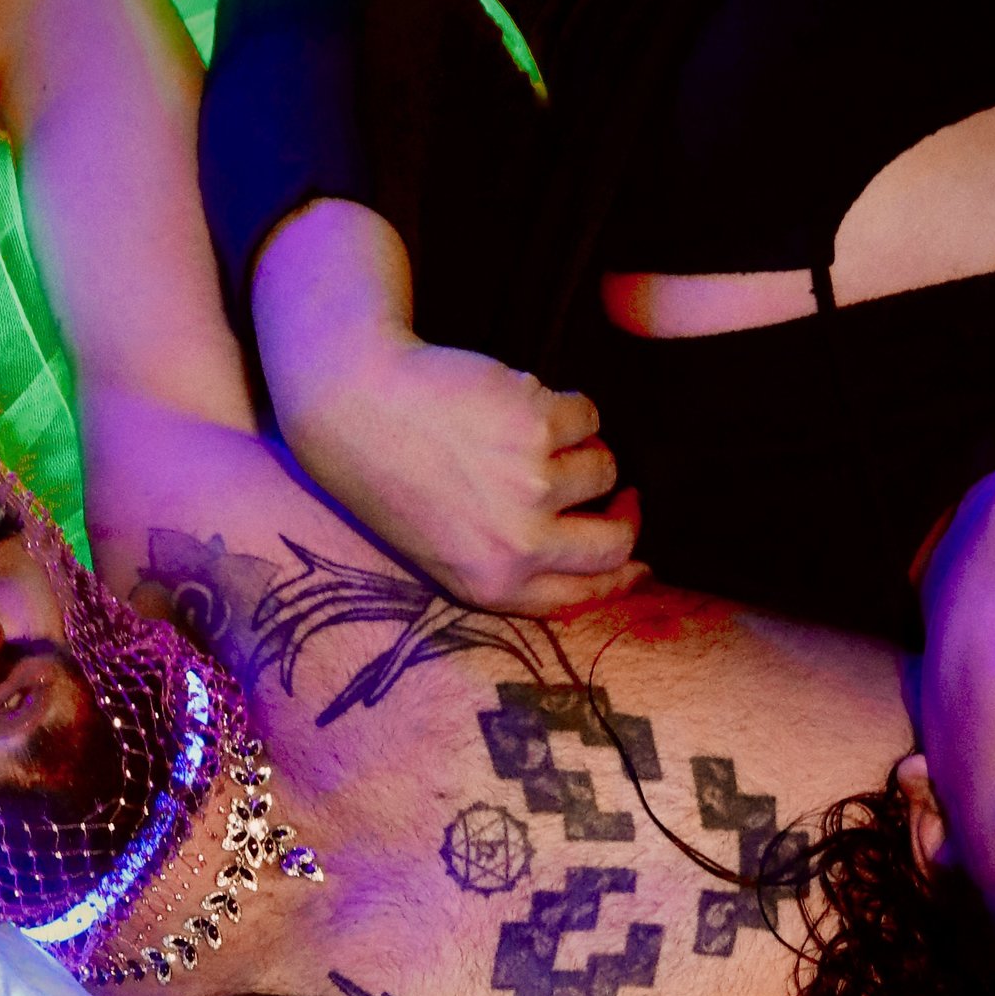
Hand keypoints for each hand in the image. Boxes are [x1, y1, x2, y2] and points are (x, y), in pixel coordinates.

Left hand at [254, 199, 644, 613]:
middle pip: (616, 540)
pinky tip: (513, 401)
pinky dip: (563, 403)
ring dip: (579, 448)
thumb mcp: (449, 552)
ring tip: (524, 435)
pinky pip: (588, 416)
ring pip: (605, 469)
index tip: (640, 560)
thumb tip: (625, 566)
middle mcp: (516, 546)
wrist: (354, 407)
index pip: (588, 594)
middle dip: (625, 513)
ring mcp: (531, 485)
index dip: (624, 574)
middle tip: (618, 491)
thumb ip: (521, 567)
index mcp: (492, 587)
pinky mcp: (538, 425)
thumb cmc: (399, 479)